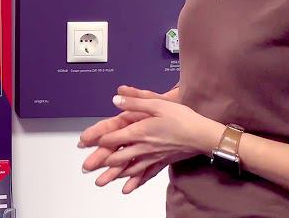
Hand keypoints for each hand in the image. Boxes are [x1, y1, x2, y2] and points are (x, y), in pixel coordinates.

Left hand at [82, 85, 221, 192]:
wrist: (202, 136)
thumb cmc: (182, 118)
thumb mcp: (158, 103)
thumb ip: (136, 102)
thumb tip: (117, 99)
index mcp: (141, 131)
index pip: (114, 139)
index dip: (98, 140)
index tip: (85, 142)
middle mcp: (144, 147)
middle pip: (117, 158)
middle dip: (101, 163)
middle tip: (87, 167)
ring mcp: (152, 157)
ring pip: (128, 169)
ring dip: (113, 176)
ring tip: (100, 181)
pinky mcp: (161, 162)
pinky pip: (145, 175)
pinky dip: (134, 182)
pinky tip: (127, 188)